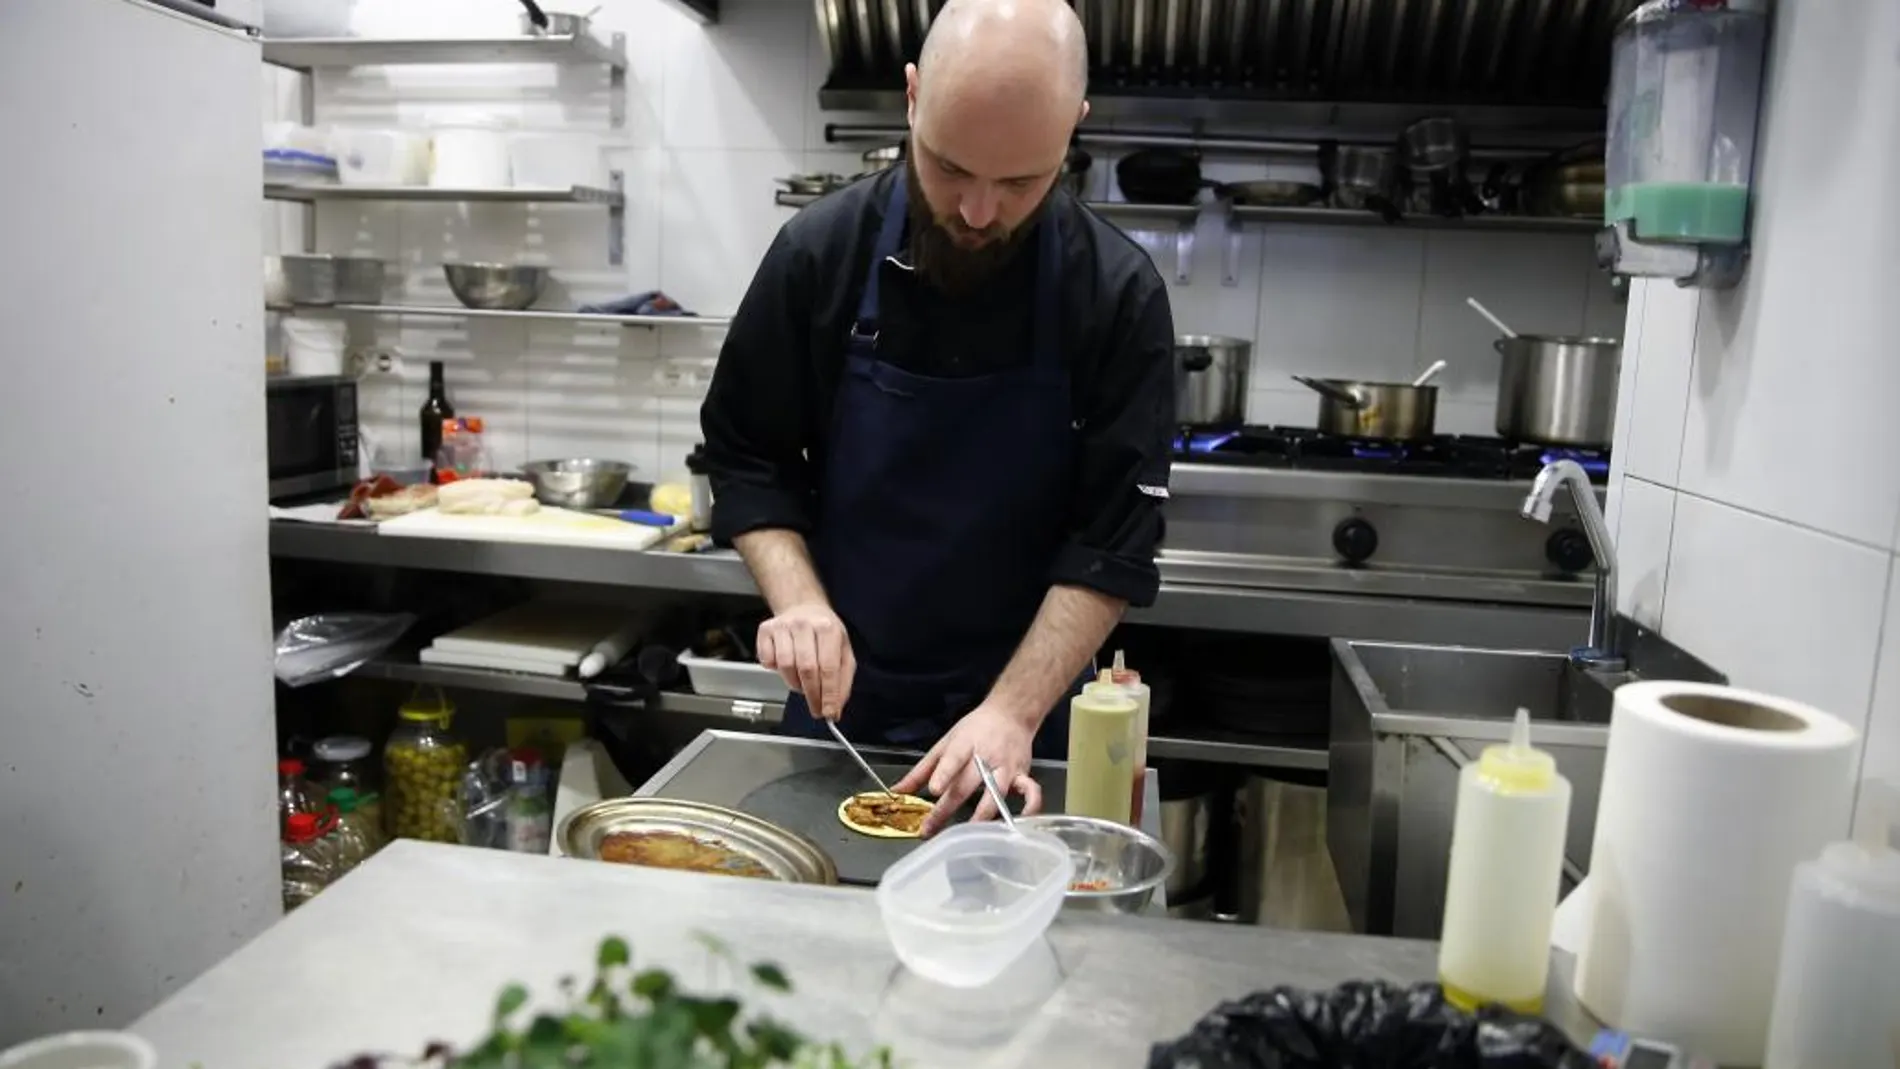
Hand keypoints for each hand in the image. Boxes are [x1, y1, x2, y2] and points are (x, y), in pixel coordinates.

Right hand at [755, 603, 855, 720]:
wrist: (803, 607)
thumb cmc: (824, 632)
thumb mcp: (843, 651)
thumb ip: (842, 680)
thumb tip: (835, 707)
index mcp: (828, 628)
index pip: (829, 668)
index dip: (828, 694)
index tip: (828, 712)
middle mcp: (804, 624)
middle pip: (807, 669)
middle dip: (812, 695)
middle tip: (817, 708)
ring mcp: (783, 626)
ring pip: (785, 666)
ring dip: (795, 683)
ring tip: (803, 682)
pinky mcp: (766, 630)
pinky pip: (767, 661)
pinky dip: (775, 669)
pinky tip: (786, 665)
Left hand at [892, 704, 1043, 836]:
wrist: (1011, 713)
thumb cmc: (975, 729)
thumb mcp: (945, 743)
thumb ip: (922, 770)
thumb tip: (897, 791)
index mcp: (965, 744)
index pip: (954, 759)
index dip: (944, 774)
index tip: (934, 790)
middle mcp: (986, 757)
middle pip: (967, 785)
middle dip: (948, 809)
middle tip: (930, 829)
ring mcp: (1007, 767)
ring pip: (996, 795)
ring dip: (983, 817)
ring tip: (967, 836)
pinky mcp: (1023, 774)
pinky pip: (1031, 793)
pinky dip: (1028, 808)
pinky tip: (1015, 823)